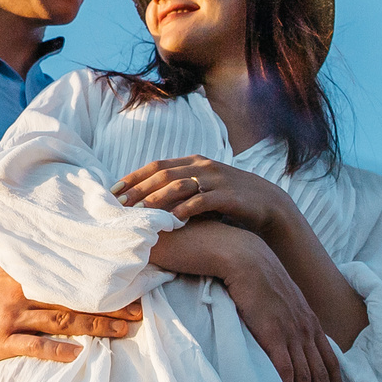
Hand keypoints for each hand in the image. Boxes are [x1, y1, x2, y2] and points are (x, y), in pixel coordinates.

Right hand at [0, 266, 140, 365]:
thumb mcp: (5, 273)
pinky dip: (56, 350)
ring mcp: (13, 320)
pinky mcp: (3, 342)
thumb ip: (33, 268)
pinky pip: (33, 346)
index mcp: (27, 278)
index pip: (70, 278)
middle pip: (73, 299)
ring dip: (94, 326)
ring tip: (122, 330)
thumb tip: (59, 254)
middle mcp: (23, 296)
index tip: (130, 285)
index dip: (101, 283)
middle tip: (139, 311)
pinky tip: (78, 354)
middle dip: (108, 306)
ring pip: (60, 321)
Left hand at [114, 155, 300, 236]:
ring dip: (156, 198)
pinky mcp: (228, 195)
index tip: (113, 190)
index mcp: (194, 162)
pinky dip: (185, 209)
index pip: (156, 165)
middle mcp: (202, 166)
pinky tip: (172, 220)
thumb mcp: (204, 188)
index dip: (134, 177)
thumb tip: (148, 199)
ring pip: (179, 185)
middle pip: (163, 174)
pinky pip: (202, 200)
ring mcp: (216, 179)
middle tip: (118, 203)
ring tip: (138, 212)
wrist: (268, 204)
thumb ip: (181, 189)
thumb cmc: (230, 199)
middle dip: (139, 189)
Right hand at [218, 236, 347, 381]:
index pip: (330, 363)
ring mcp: (292, 330)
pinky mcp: (273, 332)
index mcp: (309, 321)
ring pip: (309, 378)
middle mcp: (306, 328)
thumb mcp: (274, 298)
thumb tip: (275, 335)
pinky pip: (286, 369)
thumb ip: (280, 318)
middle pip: (324, 377)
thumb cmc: (250, 274)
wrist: (239, 253)